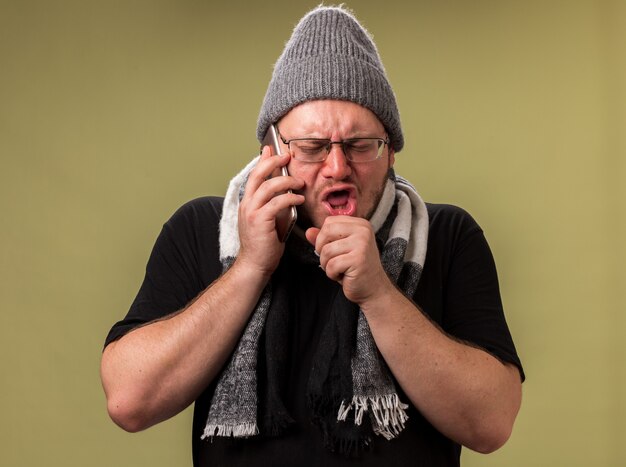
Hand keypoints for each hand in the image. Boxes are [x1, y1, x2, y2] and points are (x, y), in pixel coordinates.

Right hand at [236, 146, 303, 276]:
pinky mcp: (260, 220)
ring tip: (299, 183)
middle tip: (286, 156)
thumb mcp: (269, 219)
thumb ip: (274, 203)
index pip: (253, 176)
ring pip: (269, 186)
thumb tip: (286, 191)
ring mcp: (251, 212)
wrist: (255, 264)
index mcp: (247, 203)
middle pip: (258, 175)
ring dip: (287, 181)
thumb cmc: (264, 244)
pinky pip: (277, 202)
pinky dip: (290, 198)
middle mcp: (246, 204)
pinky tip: (299, 199)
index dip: (262, 161)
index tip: (270, 150)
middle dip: (273, 162)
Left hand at [305, 216, 393, 303]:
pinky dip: (332, 274)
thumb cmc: (356, 268)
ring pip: (326, 250)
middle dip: (322, 250)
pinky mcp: (358, 259)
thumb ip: (325, 239)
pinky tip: (343, 275)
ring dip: (327, 264)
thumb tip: (308, 232)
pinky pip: (332, 265)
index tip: (332, 249)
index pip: (329, 222)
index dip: (323, 237)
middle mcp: (363, 231)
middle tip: (332, 260)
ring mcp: (362, 244)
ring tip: (339, 269)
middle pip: (326, 232)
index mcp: (360, 224)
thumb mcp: (340, 249)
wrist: (373, 288)